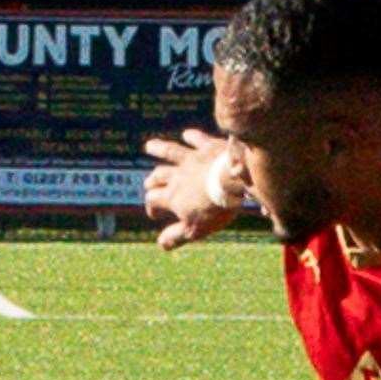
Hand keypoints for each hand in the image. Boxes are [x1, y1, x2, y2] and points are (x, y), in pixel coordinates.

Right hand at [143, 128, 241, 250]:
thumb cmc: (214, 209)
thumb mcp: (195, 229)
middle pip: (159, 176)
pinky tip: (187, 134)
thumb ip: (177, 236)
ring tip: (149, 146)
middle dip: (152, 181)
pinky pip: (197, 140)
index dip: (152, 207)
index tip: (154, 213)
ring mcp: (191, 159)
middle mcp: (177, 175)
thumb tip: (161, 245)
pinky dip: (191, 137)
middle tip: (148, 184)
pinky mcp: (207, 148)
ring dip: (159, 149)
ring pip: (171, 152)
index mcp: (172, 196)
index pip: (154, 200)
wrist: (232, 182)